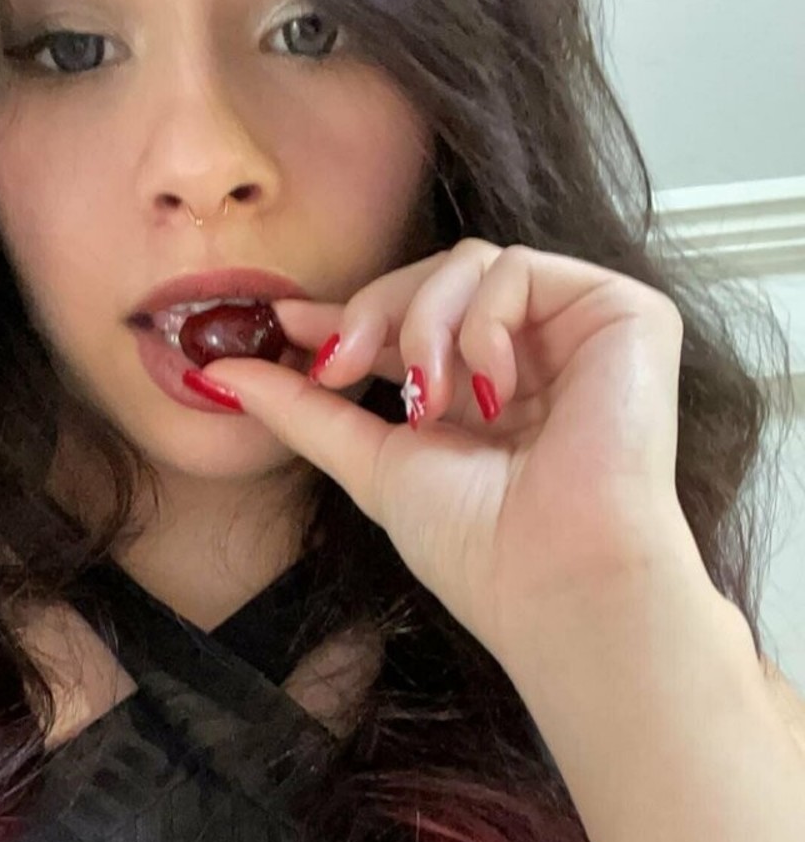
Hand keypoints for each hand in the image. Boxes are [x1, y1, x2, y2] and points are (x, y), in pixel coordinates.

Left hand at [201, 240, 710, 671]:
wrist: (556, 580)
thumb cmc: (477, 545)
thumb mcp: (371, 464)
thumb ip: (303, 411)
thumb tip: (217, 373)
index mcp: (482, 390)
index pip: (408, 323)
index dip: (346, 313)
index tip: (279, 319)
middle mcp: (533, 354)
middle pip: (434, 276)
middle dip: (371, 314)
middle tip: (340, 367)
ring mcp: (576, 332)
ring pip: (470, 262)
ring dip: (423, 328)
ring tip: (430, 405)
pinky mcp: (624, 314)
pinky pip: (519, 268)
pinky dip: (482, 324)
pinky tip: (491, 392)